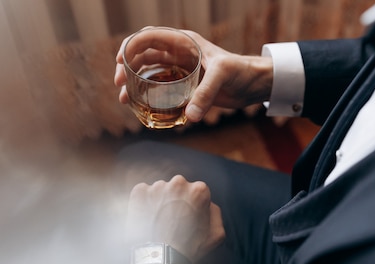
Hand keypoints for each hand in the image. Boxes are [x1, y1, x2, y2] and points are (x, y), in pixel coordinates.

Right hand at [114, 28, 273, 122]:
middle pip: (143, 55)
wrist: (255, 84)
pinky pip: (162, 89)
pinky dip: (150, 97)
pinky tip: (141, 107)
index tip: (120, 62)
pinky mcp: (186, 87)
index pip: (149, 37)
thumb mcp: (222, 76)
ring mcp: (181, 70)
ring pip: (150, 73)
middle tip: (119, 84)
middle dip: (127, 67)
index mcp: (184, 42)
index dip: (131, 47)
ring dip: (135, 83)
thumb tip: (190, 116)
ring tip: (124, 99)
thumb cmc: (241, 71)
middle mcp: (179, 54)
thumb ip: (205, 94)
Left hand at [125, 175, 224, 260]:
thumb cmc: (189, 248)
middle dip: (177, 200)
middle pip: (179, 188)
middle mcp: (179, 183)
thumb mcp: (217, 233)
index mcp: (199, 190)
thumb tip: (208, 204)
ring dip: (160, 201)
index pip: (197, 191)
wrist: (160, 257)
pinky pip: (143, 193)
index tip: (188, 217)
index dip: (193, 205)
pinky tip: (148, 218)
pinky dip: (145, 202)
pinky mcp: (140, 192)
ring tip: (159, 221)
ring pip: (161, 190)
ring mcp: (157, 186)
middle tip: (173, 220)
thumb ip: (215, 212)